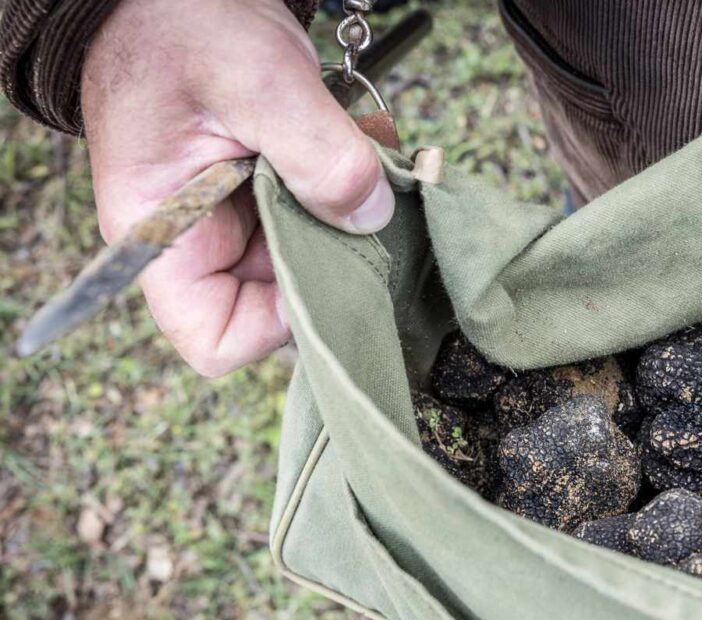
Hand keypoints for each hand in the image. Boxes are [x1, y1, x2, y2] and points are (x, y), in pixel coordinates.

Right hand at [81, 0, 393, 375]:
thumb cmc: (181, 24)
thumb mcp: (253, 80)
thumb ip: (315, 153)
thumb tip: (370, 216)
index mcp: (164, 236)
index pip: (216, 340)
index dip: (276, 325)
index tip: (321, 264)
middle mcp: (201, 241)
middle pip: (278, 308)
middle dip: (332, 265)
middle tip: (368, 210)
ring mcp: (240, 219)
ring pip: (312, 263)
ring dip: (352, 224)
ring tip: (368, 165)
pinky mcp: (273, 193)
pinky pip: (324, 219)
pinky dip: (355, 191)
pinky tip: (367, 152)